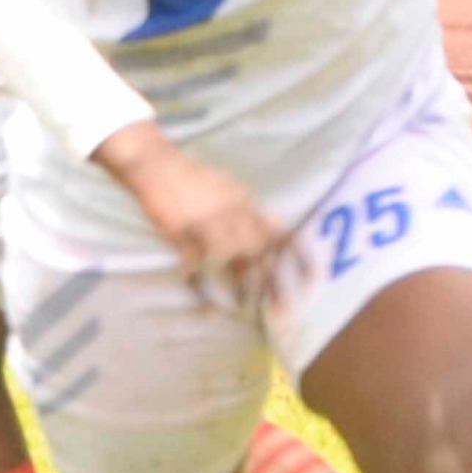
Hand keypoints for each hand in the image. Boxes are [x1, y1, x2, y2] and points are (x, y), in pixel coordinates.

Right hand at [94, 122, 291, 312]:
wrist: (157, 164)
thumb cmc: (194, 179)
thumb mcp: (229, 188)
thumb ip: (249, 209)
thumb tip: (275, 224)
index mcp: (243, 202)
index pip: (277, 231)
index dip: (296, 254)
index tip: (314, 278)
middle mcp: (230, 212)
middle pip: (257, 249)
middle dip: (271, 279)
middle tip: (280, 307)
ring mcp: (205, 221)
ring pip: (229, 257)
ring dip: (238, 284)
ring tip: (244, 308)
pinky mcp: (180, 231)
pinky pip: (194, 262)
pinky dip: (201, 284)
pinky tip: (206, 303)